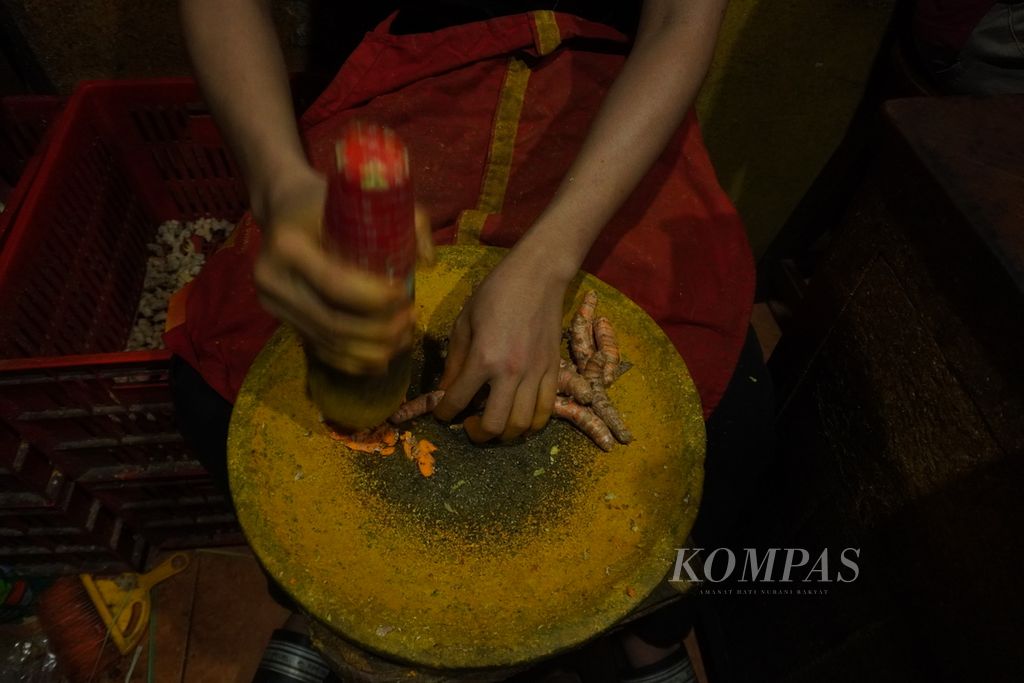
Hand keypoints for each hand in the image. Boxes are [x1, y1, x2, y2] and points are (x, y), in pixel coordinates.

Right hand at [253, 165, 416, 373]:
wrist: (283, 208)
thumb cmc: (328, 201)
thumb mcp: (364, 198)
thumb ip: (406, 221)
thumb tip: (427, 262)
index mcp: (288, 245)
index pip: (335, 284)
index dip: (374, 298)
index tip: (404, 294)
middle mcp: (272, 279)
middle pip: (332, 321)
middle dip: (379, 329)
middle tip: (410, 318)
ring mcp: (273, 305)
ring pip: (328, 342)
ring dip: (371, 350)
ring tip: (403, 338)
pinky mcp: (281, 321)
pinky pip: (319, 350)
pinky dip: (353, 361)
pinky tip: (381, 359)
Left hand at [433, 247, 565, 441]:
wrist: (538, 276)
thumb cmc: (496, 293)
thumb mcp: (465, 322)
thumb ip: (454, 361)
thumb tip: (444, 389)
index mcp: (483, 357)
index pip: (458, 400)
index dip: (444, 413)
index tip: (442, 414)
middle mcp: (511, 372)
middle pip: (494, 426)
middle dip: (476, 434)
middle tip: (469, 426)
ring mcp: (536, 373)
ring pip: (522, 424)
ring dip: (505, 434)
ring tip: (495, 424)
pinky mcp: (554, 370)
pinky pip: (546, 410)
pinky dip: (532, 423)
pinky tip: (521, 418)